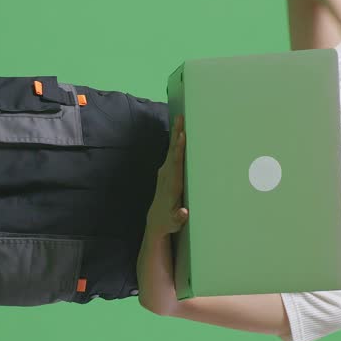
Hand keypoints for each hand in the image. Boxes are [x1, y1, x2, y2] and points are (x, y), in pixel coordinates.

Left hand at [147, 115, 188, 234]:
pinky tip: (179, 131)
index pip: (176, 164)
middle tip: (181, 117)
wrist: (156, 220)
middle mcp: (167, 175)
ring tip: (180, 118)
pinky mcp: (166, 171)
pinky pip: (172, 152)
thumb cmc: (170, 221)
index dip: (179, 150)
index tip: (183, 136)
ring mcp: (165, 172)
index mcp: (172, 184)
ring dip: (176, 133)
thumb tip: (184, 212)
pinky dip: (175, 141)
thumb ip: (179, 217)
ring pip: (172, 149)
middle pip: (172, 151)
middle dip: (177, 134)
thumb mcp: (175, 223)